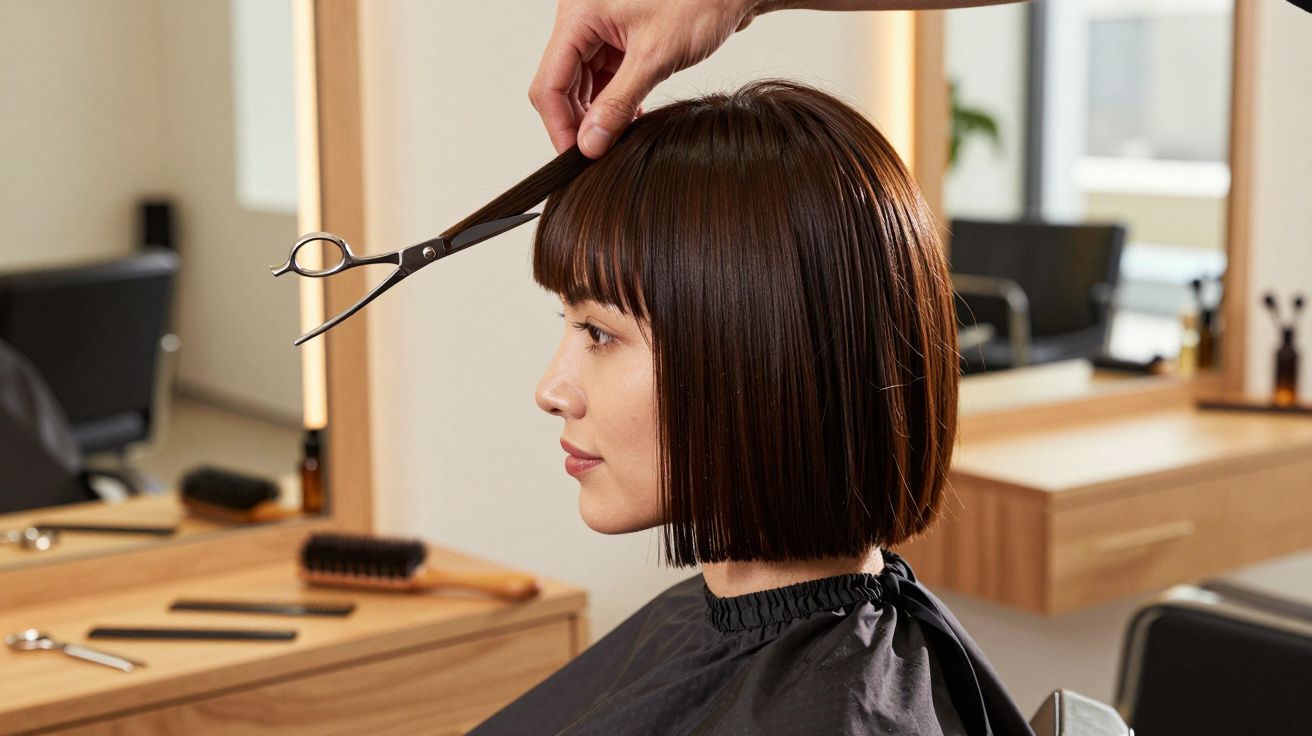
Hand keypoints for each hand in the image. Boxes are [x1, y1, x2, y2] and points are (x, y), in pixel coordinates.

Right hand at [530, 0, 767, 157]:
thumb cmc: (698, 2)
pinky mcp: (616, 37)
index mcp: (578, 14)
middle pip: (561, 85)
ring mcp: (598, 28)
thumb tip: (590, 145)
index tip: (577, 158)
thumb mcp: (655, 58)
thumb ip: (618, 104)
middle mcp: (581, 19)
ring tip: (618, 138)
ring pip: (580, 84)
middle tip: (599, 154)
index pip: (550, 82)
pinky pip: (602, 77)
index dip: (560, 126)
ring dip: (597, 114)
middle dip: (579, 122)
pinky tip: (630, 118)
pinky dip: (612, 101)